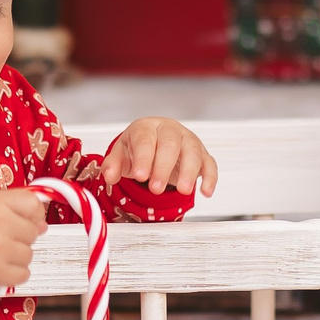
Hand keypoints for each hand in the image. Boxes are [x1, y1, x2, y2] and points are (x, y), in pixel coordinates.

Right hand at [0, 189, 46, 295]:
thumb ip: (13, 206)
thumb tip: (43, 224)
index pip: (34, 205)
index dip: (33, 214)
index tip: (24, 220)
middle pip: (34, 231)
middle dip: (20, 236)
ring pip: (29, 254)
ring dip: (16, 256)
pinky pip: (24, 274)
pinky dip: (13, 273)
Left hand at [102, 118, 216, 197]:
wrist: (155, 143)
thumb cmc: (138, 148)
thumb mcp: (121, 155)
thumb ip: (113, 165)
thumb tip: (109, 176)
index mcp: (147, 127)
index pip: (145, 140)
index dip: (143, 158)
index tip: (139, 175)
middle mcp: (169, 130)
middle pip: (170, 144)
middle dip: (163, 167)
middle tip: (155, 188)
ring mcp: (188, 141)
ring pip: (193, 151)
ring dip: (189, 172)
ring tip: (183, 191)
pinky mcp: (202, 154)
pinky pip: (209, 163)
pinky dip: (210, 177)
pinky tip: (206, 191)